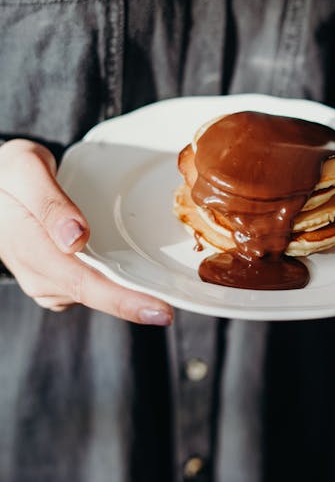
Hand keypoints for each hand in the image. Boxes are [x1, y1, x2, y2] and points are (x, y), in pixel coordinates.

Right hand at [0, 139, 172, 323]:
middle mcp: (39, 274)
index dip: (123, 301)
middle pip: (94, 295)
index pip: (84, 283)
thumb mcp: (25, 169)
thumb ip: (50, 203)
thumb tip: (75, 238)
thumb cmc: (10, 175)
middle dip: (134, 305)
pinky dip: (116, 285)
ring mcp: (46, 281)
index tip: (159, 310)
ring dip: (128, 296)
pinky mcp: (56, 280)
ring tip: (163, 292)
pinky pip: (91, 287)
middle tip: (171, 312)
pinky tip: (138, 279)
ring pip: (94, 294)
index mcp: (30, 249)